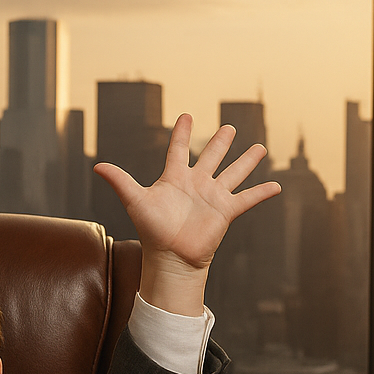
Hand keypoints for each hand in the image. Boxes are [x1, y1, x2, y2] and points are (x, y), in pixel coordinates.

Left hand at [95, 113, 280, 273]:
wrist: (171, 258)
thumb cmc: (152, 231)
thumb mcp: (136, 201)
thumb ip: (120, 181)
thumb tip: (97, 166)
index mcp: (175, 178)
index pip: (178, 149)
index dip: (182, 133)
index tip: (186, 115)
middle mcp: (196, 184)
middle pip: (211, 157)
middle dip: (220, 142)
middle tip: (229, 127)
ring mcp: (213, 197)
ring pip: (233, 173)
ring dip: (247, 161)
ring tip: (260, 147)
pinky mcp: (226, 211)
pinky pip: (247, 199)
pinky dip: (262, 193)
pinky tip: (276, 186)